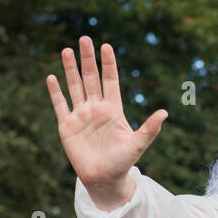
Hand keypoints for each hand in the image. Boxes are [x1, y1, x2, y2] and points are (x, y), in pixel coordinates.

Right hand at [47, 35, 166, 211]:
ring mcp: (81, 116)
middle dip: (87, 59)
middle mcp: (96, 108)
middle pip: (90, 78)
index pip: (110, 81)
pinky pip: (60, 105)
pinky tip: (52, 77)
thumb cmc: (122, 162)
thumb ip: (150, 129)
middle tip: (84, 38)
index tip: (106, 46)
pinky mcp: (67, 126)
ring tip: (66, 50)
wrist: (104, 179)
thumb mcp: (137, 144)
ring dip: (70, 69)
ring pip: (74, 87)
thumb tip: (165, 112)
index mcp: (113, 109)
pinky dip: (56, 92)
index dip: (108, 64)